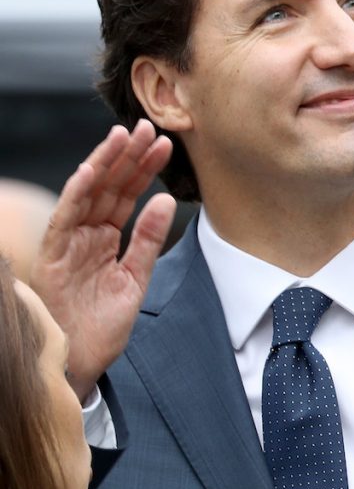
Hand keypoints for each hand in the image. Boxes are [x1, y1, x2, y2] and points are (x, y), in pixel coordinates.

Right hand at [30, 121, 175, 401]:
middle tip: (149, 127)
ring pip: (87, 195)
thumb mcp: (136, 278)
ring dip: (104, 164)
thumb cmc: (104, 325)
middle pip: (108, 187)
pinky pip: (64, 219)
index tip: (165, 144)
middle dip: (128, 156)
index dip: (144, 169)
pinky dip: (76, 194)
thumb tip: (165, 200)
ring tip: (123, 136)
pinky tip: (90, 171)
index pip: (126, 195)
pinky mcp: (52, 256)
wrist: (82, 361)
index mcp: (105, 239)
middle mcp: (85, 235)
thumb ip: (147, 239)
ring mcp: (68, 243)